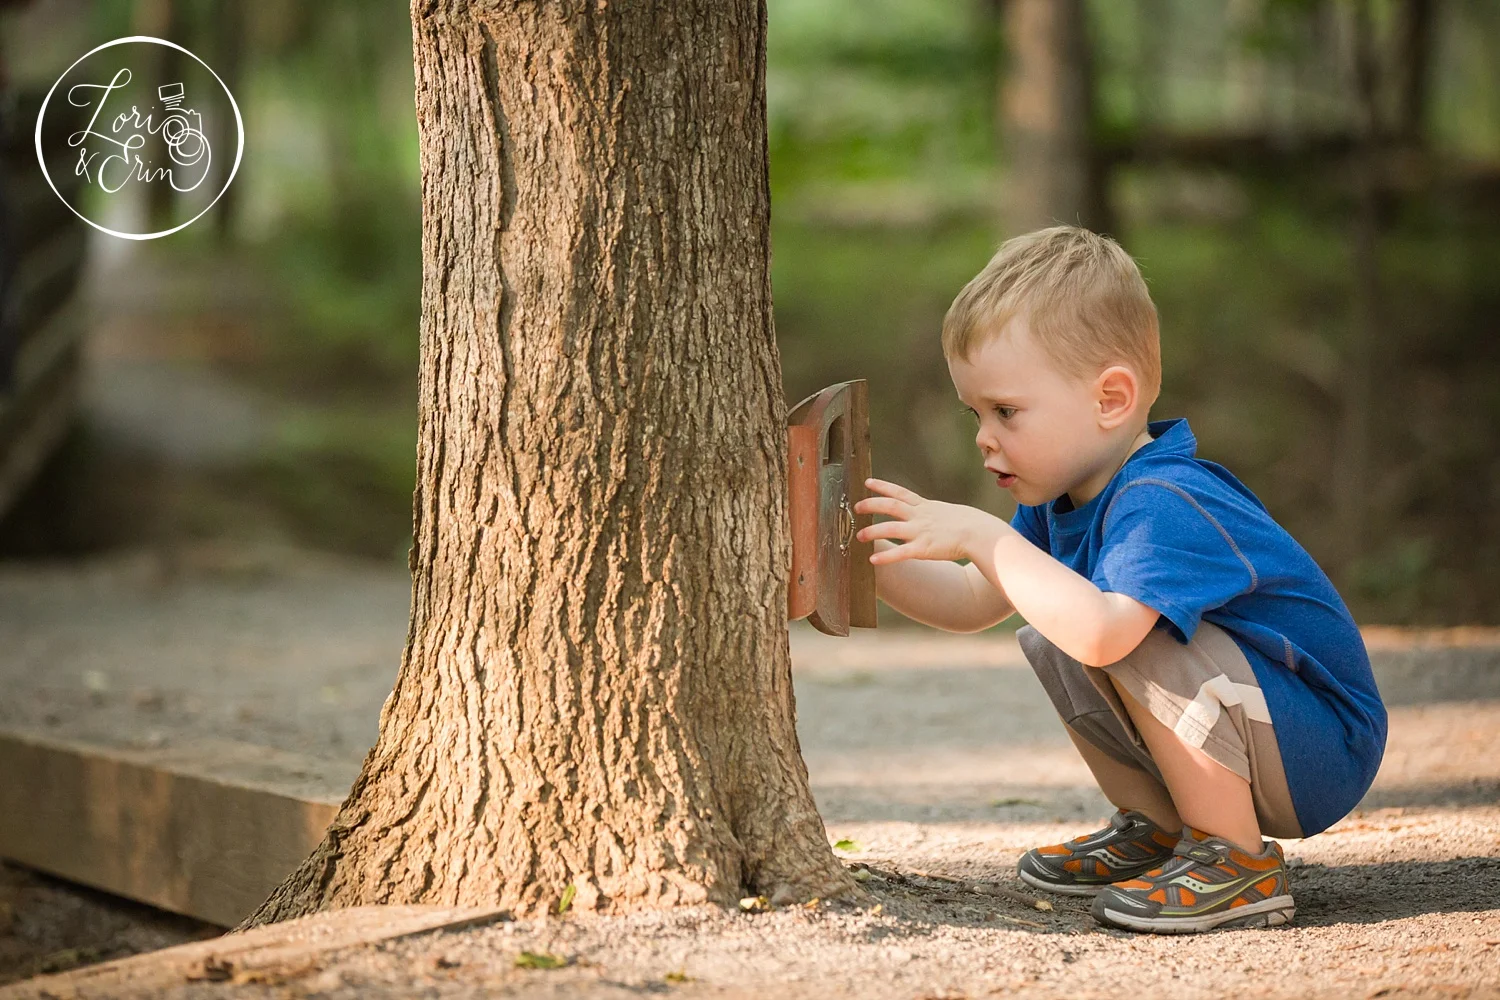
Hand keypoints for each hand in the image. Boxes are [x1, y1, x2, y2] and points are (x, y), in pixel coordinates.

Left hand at [853, 478, 1002, 564]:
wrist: (982, 533)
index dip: (882, 487)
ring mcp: (921, 532)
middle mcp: (921, 516)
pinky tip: (873, 560)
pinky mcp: (924, 549)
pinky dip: (886, 556)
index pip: (900, 492)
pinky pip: (901, 552)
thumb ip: (936, 514)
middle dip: (871, 505)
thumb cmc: (972, 524)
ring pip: (891, 528)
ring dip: (873, 531)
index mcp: (926, 507)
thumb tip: (933, 515)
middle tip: (856, 507)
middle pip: (890, 506)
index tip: (867, 482)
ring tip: (859, 536)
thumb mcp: (950, 513)